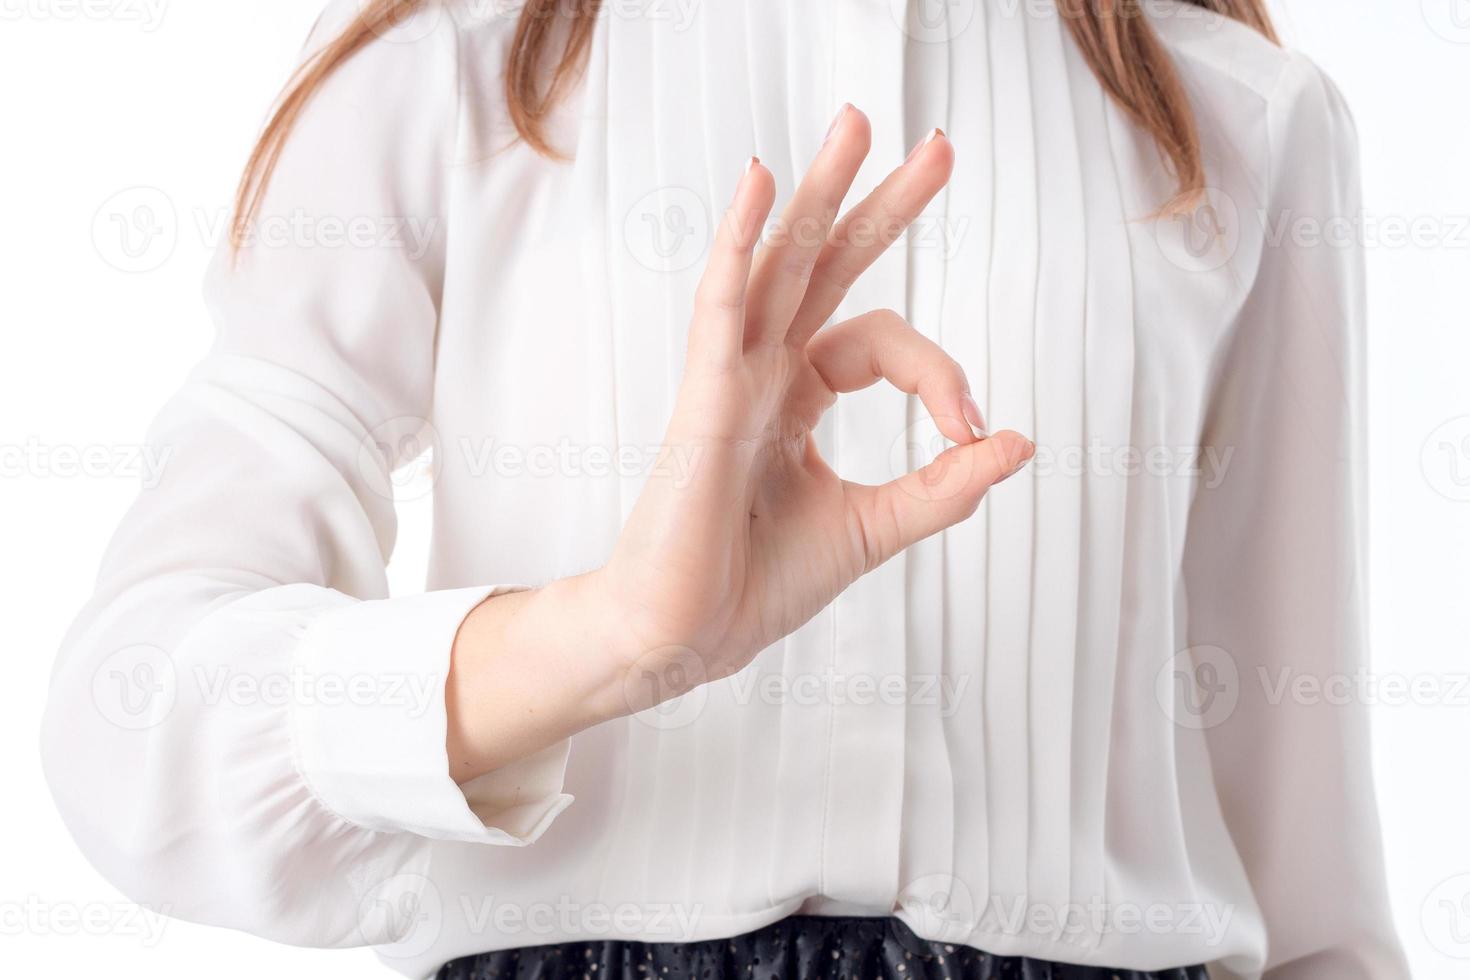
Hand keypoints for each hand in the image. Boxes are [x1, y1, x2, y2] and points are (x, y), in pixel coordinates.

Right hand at [595, 106, 1034, 709]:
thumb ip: (942, 487)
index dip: (938, 373)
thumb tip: (1018, 442)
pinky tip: (762, 183)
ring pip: (777, 265)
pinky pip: (720, 306)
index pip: (877, 343)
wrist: (681, 639)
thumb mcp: (871, 529)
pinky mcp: (702, 401)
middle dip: (879, 204)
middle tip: (937, 146)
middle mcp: (762, 374)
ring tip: (854, 123)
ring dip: (817, 193)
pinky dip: (740, 243)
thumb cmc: (751, 587)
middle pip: (827, 267)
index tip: (973, 430)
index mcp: (795, 399)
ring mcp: (728, 380)